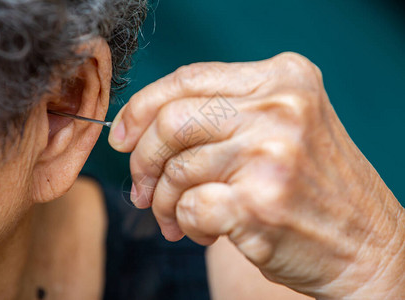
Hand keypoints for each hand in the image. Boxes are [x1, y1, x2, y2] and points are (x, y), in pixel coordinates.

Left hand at [109, 53, 403, 298]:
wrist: (367, 244)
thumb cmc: (312, 186)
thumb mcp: (281, 127)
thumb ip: (222, 115)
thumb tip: (142, 127)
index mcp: (283, 78)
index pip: (187, 79)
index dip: (143, 106)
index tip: (123, 135)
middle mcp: (280, 108)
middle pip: (172, 121)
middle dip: (142, 158)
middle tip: (141, 187)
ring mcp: (272, 154)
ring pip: (176, 170)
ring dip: (164, 200)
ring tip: (176, 216)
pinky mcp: (260, 203)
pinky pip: (190, 206)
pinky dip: (186, 223)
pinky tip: (203, 231)